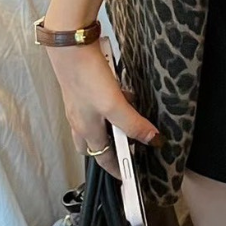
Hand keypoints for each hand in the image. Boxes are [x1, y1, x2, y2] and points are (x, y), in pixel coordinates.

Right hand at [45, 38, 163, 180]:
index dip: (116, 169)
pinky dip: (112, 104)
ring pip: (98, 122)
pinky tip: (124, 93)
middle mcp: (80, 120)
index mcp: (86, 131)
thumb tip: (153, 141)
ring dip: (114, 124)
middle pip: (96, 143)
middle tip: (130, 148)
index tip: (127, 178)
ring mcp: (80, 104)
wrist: (71, 47)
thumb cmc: (87, 78)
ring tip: (134, 118)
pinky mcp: (84, 88)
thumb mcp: (114, 105)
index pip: (102, 159)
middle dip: (112, 148)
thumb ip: (133, 124)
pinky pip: (100, 104)